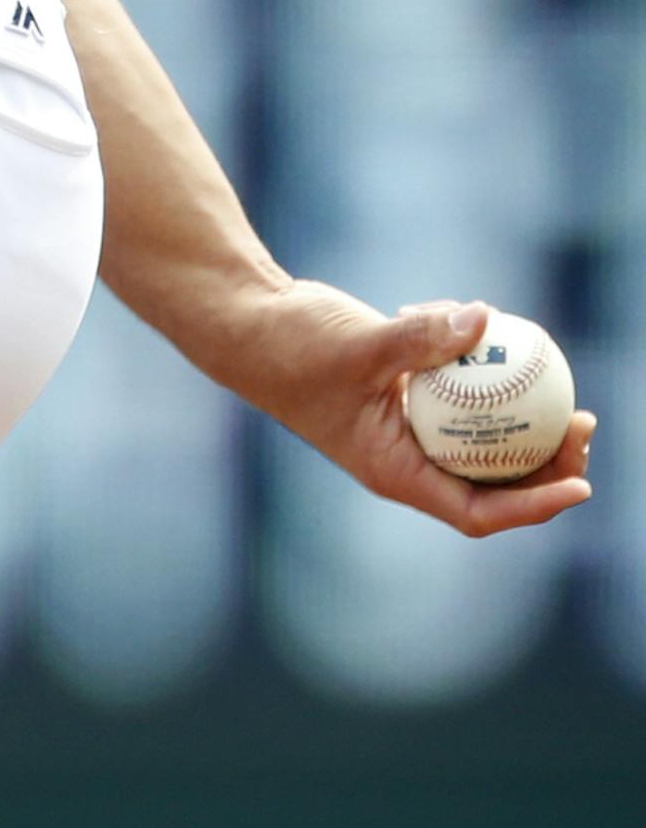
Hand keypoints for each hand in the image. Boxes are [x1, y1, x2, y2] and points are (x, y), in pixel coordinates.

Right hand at [230, 284, 594, 536]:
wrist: (246, 323)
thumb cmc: (291, 346)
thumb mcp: (360, 343)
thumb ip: (423, 336)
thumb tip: (484, 317)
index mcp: (393, 469)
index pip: (476, 509)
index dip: (534, 505)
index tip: (580, 486)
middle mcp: (404, 456)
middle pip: (490, 479)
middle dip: (543, 459)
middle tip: (581, 421)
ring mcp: (404, 425)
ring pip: (479, 436)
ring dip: (519, 416)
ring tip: (557, 384)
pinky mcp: (402, 391)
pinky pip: (456, 391)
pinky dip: (477, 368)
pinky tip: (480, 322)